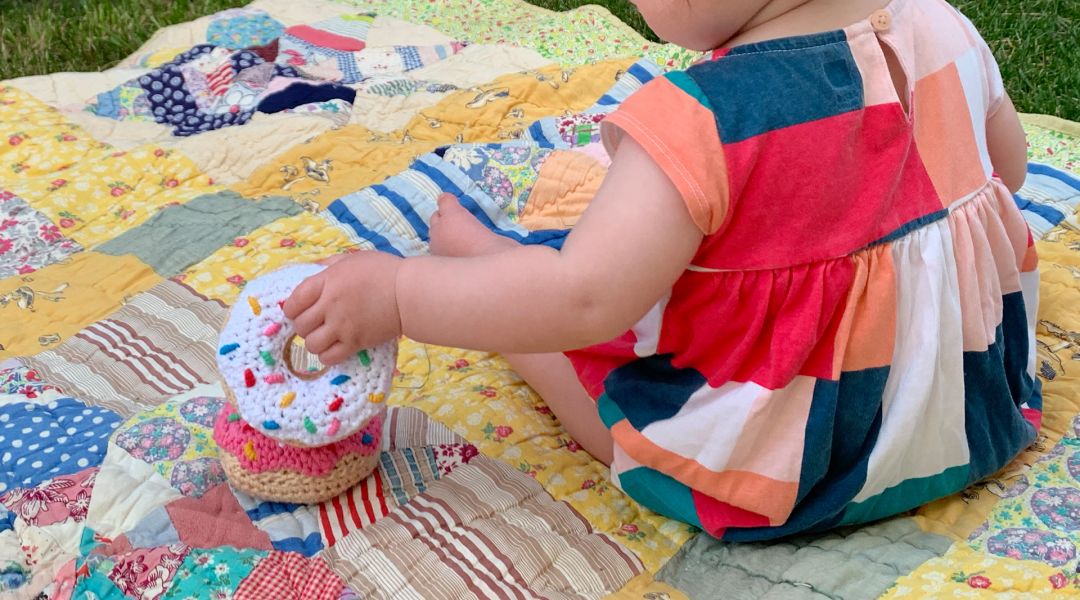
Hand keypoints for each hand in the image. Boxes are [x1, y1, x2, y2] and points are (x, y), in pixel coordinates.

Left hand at [283, 251, 402, 365]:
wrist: (409, 293)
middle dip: (303, 326)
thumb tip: (314, 270)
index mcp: (328, 281)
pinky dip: (327, 356)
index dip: (291, 309)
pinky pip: (329, 357)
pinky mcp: (356, 342)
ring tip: (324, 337)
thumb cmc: (384, 271)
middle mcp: (331, 305)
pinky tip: (334, 348)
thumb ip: (331, 265)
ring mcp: (343, 326)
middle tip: (314, 324)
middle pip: (300, 325)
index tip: (297, 311)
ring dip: (314, 342)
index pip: (294, 301)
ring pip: (311, 344)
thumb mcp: (354, 258)